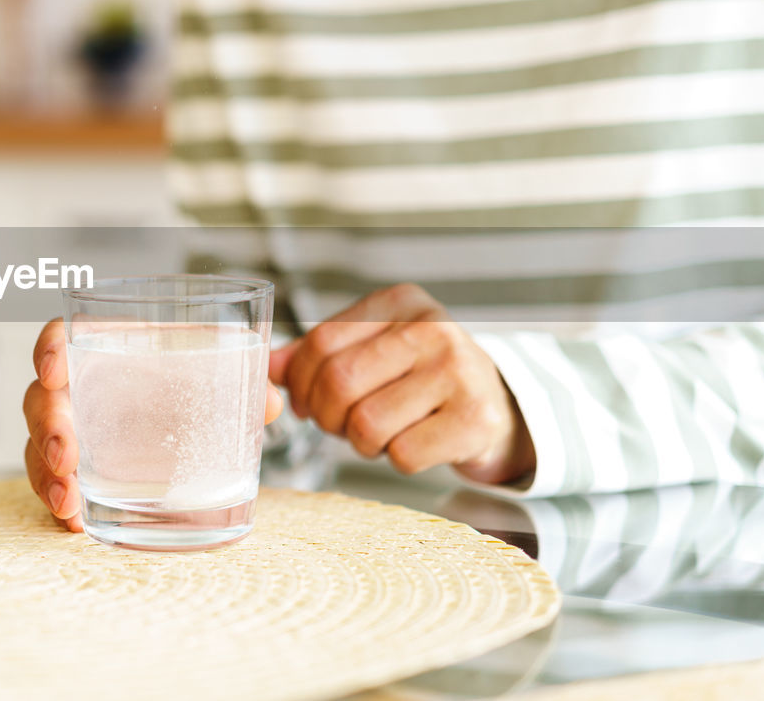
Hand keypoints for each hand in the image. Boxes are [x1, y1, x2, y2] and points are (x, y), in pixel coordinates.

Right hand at [23, 318, 285, 529]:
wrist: (196, 419)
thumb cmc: (196, 380)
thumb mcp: (220, 373)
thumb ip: (244, 380)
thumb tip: (270, 400)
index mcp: (108, 347)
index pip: (64, 336)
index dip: (49, 350)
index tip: (54, 372)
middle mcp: (80, 387)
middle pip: (41, 398)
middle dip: (48, 428)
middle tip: (68, 458)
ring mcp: (74, 429)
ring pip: (38, 445)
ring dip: (46, 474)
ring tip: (68, 503)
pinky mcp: (77, 468)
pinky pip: (54, 482)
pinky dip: (60, 502)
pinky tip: (75, 522)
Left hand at [268, 284, 534, 484]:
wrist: (497, 408)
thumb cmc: (420, 379)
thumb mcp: (372, 351)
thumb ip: (316, 356)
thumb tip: (266, 368)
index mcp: (400, 302)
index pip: (320, 342)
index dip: (299, 383)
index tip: (304, 403)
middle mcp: (432, 327)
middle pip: (338, 382)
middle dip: (326, 417)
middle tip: (340, 426)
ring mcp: (458, 371)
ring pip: (367, 424)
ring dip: (362, 442)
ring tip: (383, 432)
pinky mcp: (475, 418)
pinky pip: (403, 455)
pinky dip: (397, 460)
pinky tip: (414, 443)